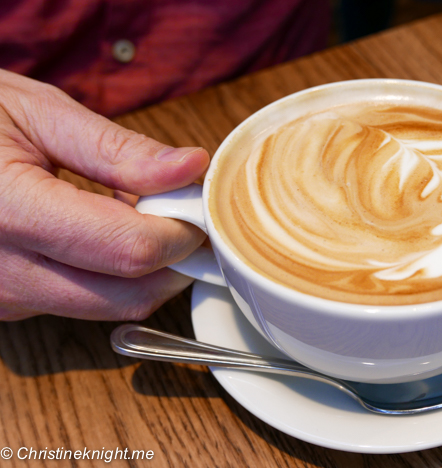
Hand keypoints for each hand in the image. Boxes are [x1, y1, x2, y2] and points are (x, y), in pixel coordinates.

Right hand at [0, 70, 208, 320]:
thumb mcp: (36, 113)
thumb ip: (118, 150)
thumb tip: (190, 169)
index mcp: (8, 213)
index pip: (129, 251)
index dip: (182, 232)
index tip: (200, 207)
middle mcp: (0, 274)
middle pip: (129, 298)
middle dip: (174, 261)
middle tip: (183, 215)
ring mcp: (0, 299)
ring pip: (109, 308)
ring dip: (143, 271)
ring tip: (134, 213)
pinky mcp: (4, 307)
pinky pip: (81, 304)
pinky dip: (110, 276)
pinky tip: (100, 231)